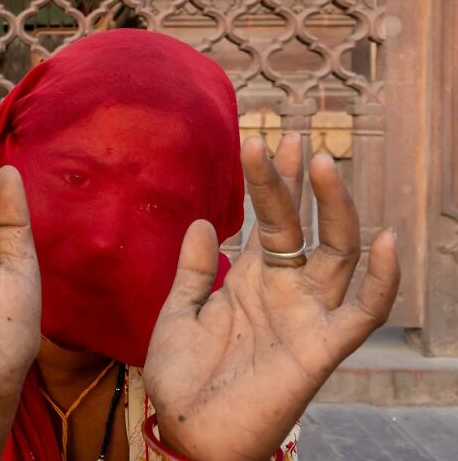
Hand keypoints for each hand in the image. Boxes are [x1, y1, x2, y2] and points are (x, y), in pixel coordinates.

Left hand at [143, 135, 399, 460]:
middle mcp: (285, 290)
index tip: (262, 139)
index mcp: (252, 279)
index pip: (270, 219)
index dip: (268, 182)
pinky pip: (365, 312)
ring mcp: (307, 314)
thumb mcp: (179, 312)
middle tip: (291, 136)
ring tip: (319, 162)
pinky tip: (388, 240)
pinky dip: (383, 280)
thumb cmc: (183, 377)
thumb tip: (204, 220)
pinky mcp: (323, 347)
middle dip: (297, 181)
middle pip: (303, 224)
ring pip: (338, 252)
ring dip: (335, 208)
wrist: (186, 430)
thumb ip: (193, 269)